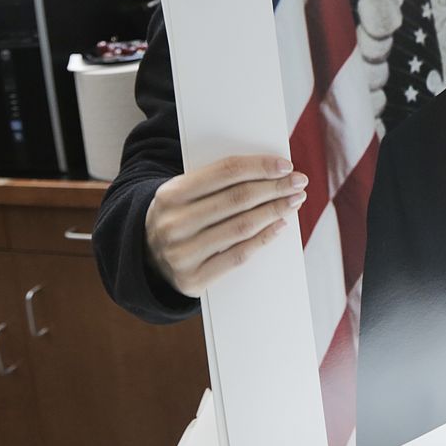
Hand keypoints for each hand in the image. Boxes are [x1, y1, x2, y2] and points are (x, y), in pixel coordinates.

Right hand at [145, 154, 306, 297]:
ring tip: (294, 201)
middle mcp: (174, 223)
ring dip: (274, 211)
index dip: (259, 166)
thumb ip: (217, 181)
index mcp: (170, 193)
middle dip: (274, 188)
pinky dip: (263, 238)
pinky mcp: (193, 280)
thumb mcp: (184, 193)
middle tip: (299, 182)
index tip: (286, 165)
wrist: (146, 257)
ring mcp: (182, 254)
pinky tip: (280, 226)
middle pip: (237, 199)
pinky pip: (238, 256)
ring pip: (241, 227)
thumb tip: (269, 171)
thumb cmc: (179, 216)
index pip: (224, 172)